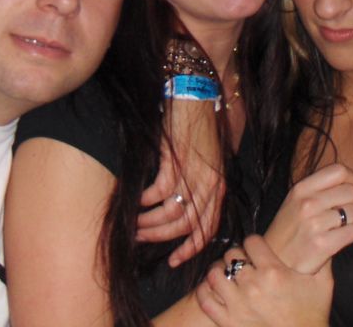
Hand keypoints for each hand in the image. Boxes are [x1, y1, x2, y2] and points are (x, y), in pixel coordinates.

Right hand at [136, 97, 224, 266]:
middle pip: (187, 226)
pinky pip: (157, 192)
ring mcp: (193, 173)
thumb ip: (199, 183)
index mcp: (218, 184)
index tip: (174, 261)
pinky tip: (134, 200)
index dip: (191, 248)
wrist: (194, 91)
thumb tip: (178, 208)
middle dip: (162, 238)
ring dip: (149, 223)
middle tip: (142, 239)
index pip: (208, 228)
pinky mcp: (175, 161)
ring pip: (171, 213)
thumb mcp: (206, 157)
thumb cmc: (197, 123)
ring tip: (134, 223)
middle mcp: (209, 183)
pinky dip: (143, 201)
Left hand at [196, 236, 332, 326]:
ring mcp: (237, 304)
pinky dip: (206, 291)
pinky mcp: (228, 322)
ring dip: (221, 271)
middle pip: (232, 255)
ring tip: (229, 274)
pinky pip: (205, 298)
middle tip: (245, 263)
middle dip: (238, 256)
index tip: (258, 249)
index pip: (251, 241)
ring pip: (215, 274)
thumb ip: (322, 257)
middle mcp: (253, 286)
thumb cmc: (313, 314)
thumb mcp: (322, 283)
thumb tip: (324, 237)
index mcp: (274, 272)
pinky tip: (216, 289)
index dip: (254, 243)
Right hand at [264, 162, 352, 273]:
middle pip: (351, 191)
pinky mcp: (322, 245)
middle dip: (349, 203)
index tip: (344, 192)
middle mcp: (307, 203)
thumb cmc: (290, 230)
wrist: (275, 262)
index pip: (339, 171)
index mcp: (300, 188)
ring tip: (334, 228)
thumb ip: (318, 188)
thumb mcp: (295, 201)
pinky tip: (335, 240)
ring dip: (349, 221)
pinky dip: (348, 236)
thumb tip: (350, 180)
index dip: (349, 180)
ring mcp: (314, 224)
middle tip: (338, 214)